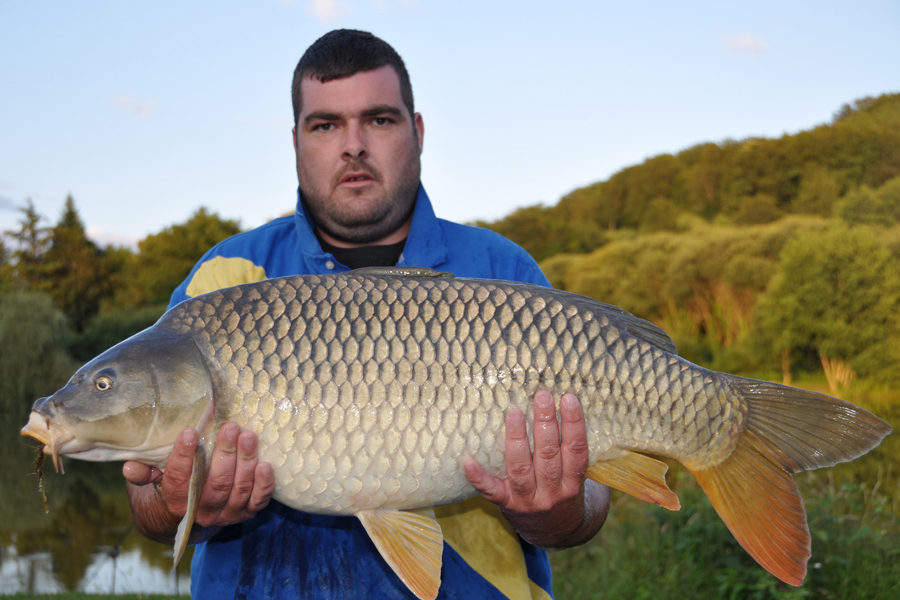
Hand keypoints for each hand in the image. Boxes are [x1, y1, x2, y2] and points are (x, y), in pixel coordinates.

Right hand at [124, 423, 275, 543]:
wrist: (181, 521)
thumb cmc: (164, 491)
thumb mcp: (147, 483)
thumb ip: (141, 473)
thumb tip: (130, 466)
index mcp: (175, 502)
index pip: (179, 480)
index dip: (183, 456)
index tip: (190, 432)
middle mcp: (202, 511)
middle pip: (216, 485)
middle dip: (226, 454)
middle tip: (231, 427)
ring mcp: (225, 514)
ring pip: (238, 490)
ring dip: (246, 462)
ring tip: (248, 436)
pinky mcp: (244, 513)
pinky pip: (257, 502)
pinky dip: (264, 485)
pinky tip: (266, 464)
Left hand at [464, 391, 608, 548]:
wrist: (556, 533)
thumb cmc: (565, 491)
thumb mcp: (576, 475)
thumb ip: (571, 449)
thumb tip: (563, 403)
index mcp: (573, 483)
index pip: (576, 450)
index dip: (574, 424)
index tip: (567, 398)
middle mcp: (552, 493)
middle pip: (548, 456)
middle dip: (545, 424)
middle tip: (541, 396)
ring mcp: (527, 500)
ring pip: (521, 469)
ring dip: (517, 439)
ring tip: (514, 413)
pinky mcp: (506, 505)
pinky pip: (491, 491)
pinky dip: (479, 477)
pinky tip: (468, 461)